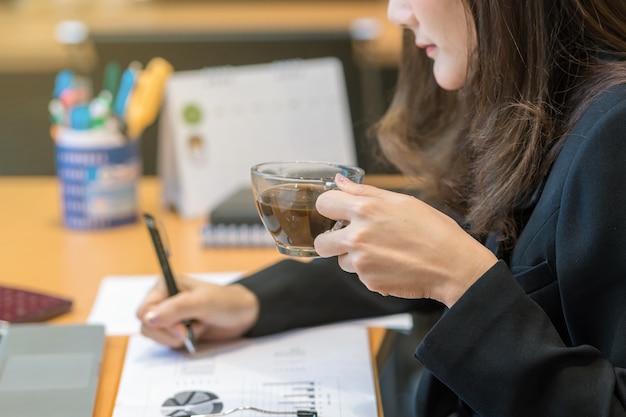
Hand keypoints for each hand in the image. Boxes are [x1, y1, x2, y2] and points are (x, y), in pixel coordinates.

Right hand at [136, 275, 258, 348]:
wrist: (242, 315)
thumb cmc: (225, 302)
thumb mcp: (202, 302)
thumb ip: (176, 309)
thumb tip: (148, 318)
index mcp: (165, 285)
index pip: (144, 310)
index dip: (159, 323)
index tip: (182, 328)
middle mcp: (163, 300)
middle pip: (147, 325)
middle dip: (170, 332)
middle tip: (190, 329)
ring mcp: (168, 316)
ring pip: (155, 335)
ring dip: (176, 337)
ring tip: (196, 327)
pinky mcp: (174, 330)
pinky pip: (165, 342)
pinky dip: (180, 342)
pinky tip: (195, 332)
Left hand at [314, 174, 497, 307]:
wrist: (453, 265)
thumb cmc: (433, 230)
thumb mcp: (401, 201)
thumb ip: (365, 192)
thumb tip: (340, 181)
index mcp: (365, 210)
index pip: (323, 204)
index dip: (328, 208)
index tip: (335, 212)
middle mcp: (358, 236)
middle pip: (321, 242)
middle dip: (331, 241)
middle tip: (349, 239)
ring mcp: (362, 262)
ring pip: (342, 261)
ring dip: (355, 257)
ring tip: (384, 252)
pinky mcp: (369, 282)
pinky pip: (360, 276)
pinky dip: (371, 271)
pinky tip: (393, 265)